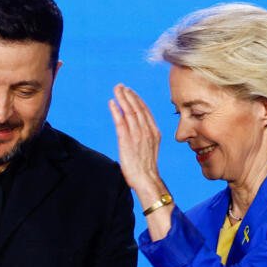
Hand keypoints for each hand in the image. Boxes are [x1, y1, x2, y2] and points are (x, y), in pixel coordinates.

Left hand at [108, 84, 171, 240]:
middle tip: (121, 86)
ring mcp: (137, 135)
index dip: (137, 100)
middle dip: (129, 95)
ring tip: (116, 89)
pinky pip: (121, 122)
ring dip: (122, 99)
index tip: (130, 92)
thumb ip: (145, 139)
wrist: (147, 181)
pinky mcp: (127, 141)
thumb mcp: (149, 150)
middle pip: (137, 108)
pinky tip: (112, 103)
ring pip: (129, 112)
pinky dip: (116, 111)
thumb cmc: (146, 170)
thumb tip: (137, 135)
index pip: (145, 112)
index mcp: (154, 133)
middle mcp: (147, 131)